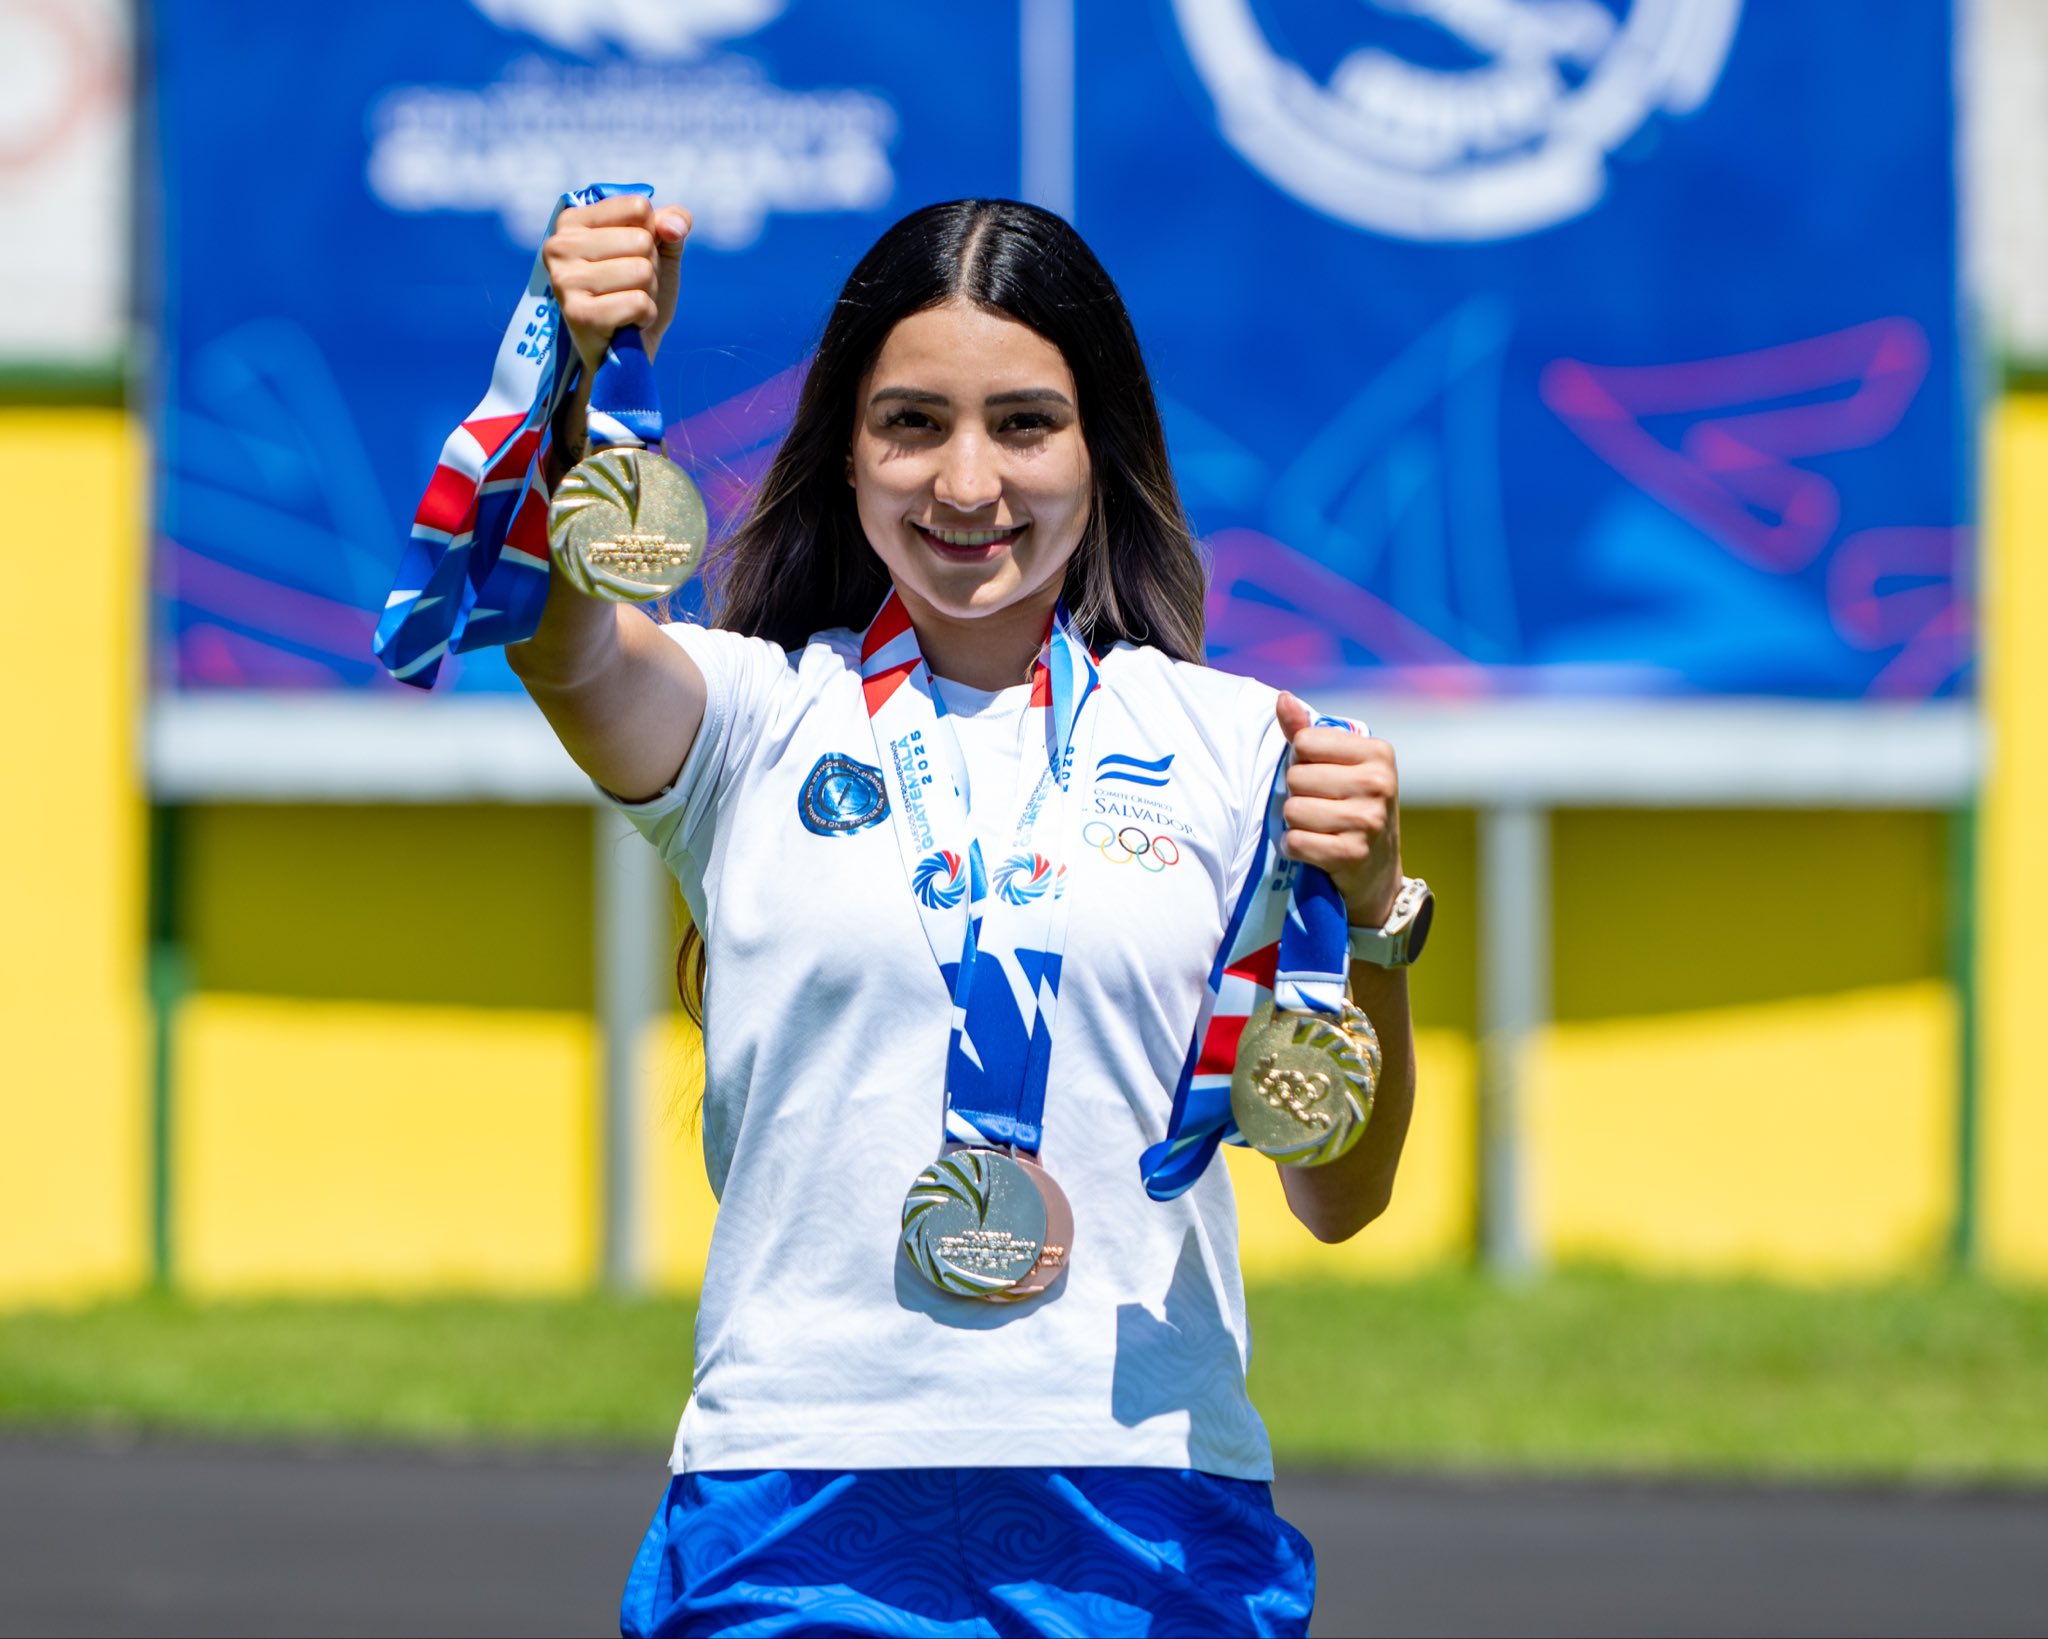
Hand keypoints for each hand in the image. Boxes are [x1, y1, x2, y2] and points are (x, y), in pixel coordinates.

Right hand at [542, 194, 691, 374]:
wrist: (623, 354)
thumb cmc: (635, 294)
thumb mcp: (658, 252)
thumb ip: (670, 224)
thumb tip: (676, 225)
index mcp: (572, 221)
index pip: (639, 207)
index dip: (651, 235)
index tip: (631, 256)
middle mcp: (559, 246)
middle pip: (642, 239)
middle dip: (649, 269)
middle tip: (628, 288)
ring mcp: (564, 280)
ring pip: (641, 270)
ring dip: (647, 293)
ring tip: (625, 304)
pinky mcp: (578, 314)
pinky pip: (638, 302)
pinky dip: (644, 315)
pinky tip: (627, 323)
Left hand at [1276, 692, 1402, 927]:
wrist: (1376, 872)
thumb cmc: (1350, 808)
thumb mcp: (1338, 767)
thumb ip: (1307, 733)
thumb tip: (1283, 698)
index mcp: (1377, 753)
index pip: (1304, 742)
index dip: (1301, 762)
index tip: (1321, 778)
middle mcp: (1379, 783)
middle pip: (1295, 777)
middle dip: (1297, 795)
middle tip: (1320, 808)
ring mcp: (1368, 820)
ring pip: (1292, 810)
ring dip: (1295, 823)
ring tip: (1318, 828)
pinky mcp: (1353, 854)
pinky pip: (1296, 842)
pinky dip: (1295, 848)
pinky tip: (1313, 849)